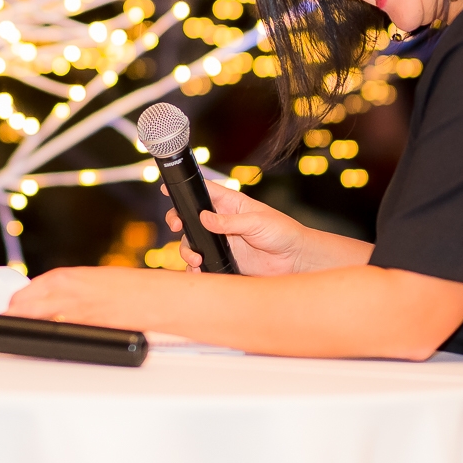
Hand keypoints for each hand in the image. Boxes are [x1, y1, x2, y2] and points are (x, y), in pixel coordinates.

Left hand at [6, 266, 172, 331]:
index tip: (11, 305)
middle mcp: (66, 296)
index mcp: (67, 278)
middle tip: (7, 320)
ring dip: (29, 326)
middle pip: (24, 308)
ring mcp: (74, 317)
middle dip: (14, 315)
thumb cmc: (128, 287)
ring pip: (39, 323)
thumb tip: (50, 299)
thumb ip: (68, 289)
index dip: (16, 300)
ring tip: (22, 330)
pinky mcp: (85, 333)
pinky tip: (50, 338)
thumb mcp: (91, 279)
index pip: (27, 290)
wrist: (154, 299)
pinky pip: (60, 335)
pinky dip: (52, 337)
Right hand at [169, 182, 351, 276]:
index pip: (204, 193)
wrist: (295, 260)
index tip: (167, 190)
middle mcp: (221, 222)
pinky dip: (195, 269)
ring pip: (192, 243)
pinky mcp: (224, 261)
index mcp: (230, 204)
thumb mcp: (257, 222)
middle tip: (176, 226)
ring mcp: (220, 242)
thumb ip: (230, 221)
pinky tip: (198, 272)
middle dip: (178, 220)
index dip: (185, 190)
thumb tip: (204, 218)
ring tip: (196, 260)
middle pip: (190, 218)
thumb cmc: (283, 232)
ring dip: (188, 250)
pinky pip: (202, 264)